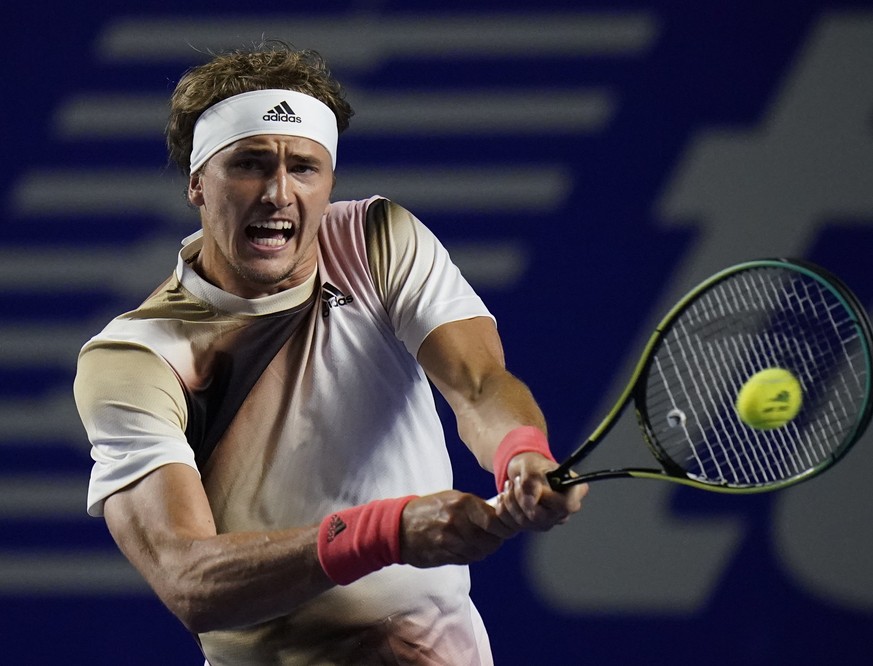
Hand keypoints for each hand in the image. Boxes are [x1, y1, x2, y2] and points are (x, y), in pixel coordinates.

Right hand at [399, 490, 518, 567]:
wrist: (399, 526)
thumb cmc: (428, 509)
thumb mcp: (451, 498)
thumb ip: (474, 506)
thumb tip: (497, 514)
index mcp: (462, 503)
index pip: (494, 520)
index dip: (503, 526)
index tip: (504, 527)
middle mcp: (458, 521)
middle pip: (491, 539)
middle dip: (495, 540)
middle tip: (493, 537)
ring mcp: (450, 540)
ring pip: (480, 552)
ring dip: (483, 549)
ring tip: (478, 543)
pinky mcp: (444, 555)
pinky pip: (467, 559)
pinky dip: (471, 556)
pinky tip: (465, 548)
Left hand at [494, 452, 587, 530]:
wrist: (521, 472)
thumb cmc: (532, 465)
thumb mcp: (531, 464)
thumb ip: (532, 479)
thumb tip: (531, 501)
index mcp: (574, 492)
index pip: (567, 505)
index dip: (548, 498)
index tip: (535, 485)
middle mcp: (564, 511)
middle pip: (542, 517)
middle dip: (521, 497)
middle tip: (516, 481)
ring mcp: (549, 521)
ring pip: (525, 522)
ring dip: (510, 501)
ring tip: (510, 484)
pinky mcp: (532, 527)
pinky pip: (512, 526)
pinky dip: (503, 509)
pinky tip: (504, 496)